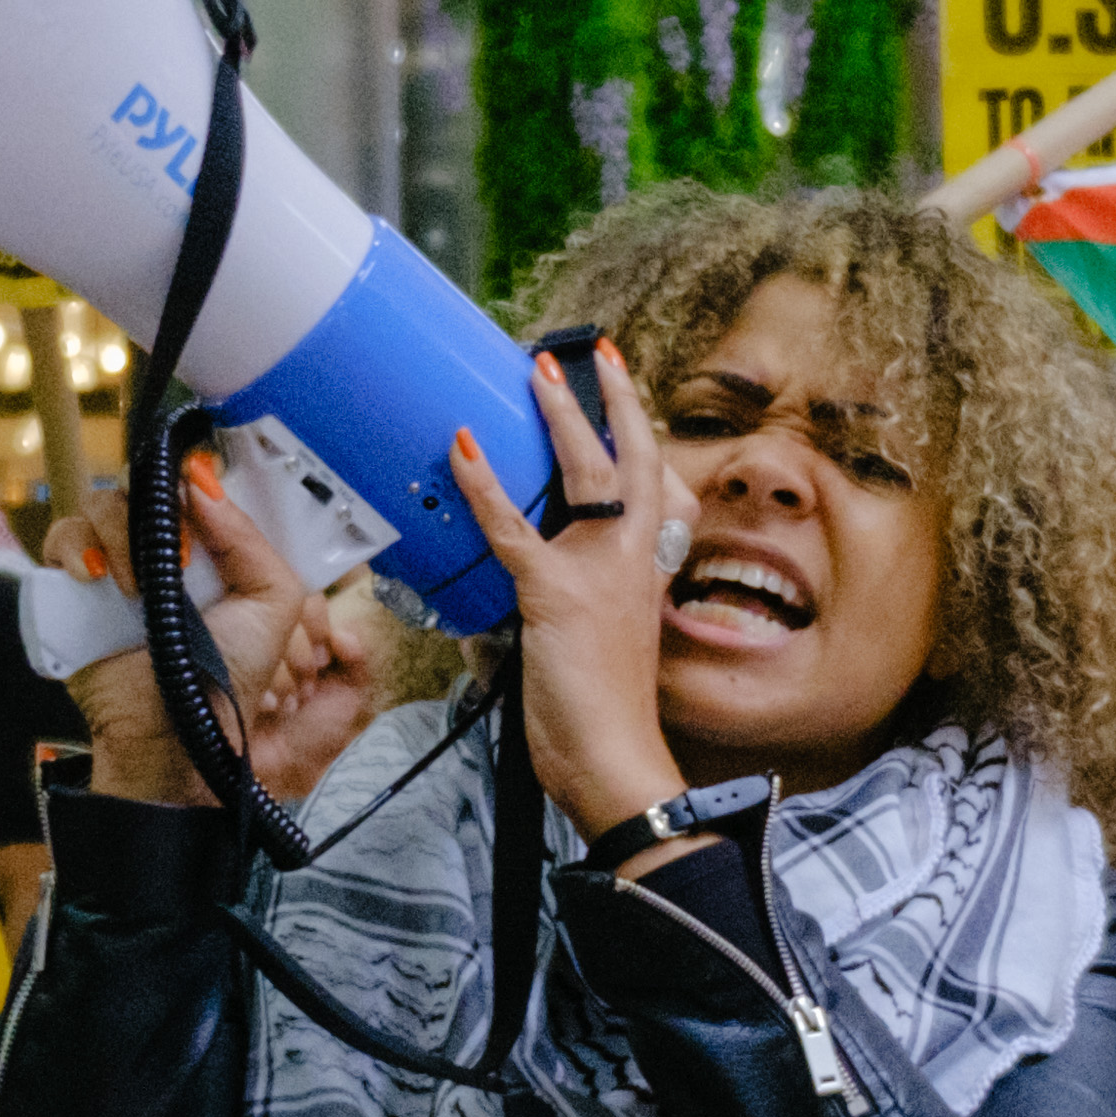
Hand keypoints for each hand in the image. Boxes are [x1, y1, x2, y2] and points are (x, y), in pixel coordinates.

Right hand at [63, 458, 375, 805]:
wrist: (175, 731)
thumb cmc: (229, 675)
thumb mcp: (272, 603)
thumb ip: (250, 538)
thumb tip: (202, 482)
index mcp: (210, 552)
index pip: (190, 489)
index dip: (189, 485)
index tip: (197, 500)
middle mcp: (161, 553)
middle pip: (142, 489)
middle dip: (156, 513)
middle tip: (178, 560)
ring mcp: (114, 566)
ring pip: (99, 505)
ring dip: (118, 536)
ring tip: (136, 588)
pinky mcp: (72, 587)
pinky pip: (60, 536)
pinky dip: (74, 547)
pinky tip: (93, 578)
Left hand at [457, 342, 685, 843]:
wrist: (613, 759)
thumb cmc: (601, 714)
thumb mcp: (594, 644)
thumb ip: (568, 605)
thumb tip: (516, 587)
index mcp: (643, 573)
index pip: (654, 486)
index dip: (638, 432)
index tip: (622, 388)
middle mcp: (631, 564)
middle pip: (635, 462)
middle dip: (613, 402)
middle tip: (585, 357)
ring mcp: (598, 575)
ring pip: (588, 478)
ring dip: (562, 420)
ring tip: (535, 376)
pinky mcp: (556, 595)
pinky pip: (514, 529)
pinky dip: (483, 485)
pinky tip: (461, 449)